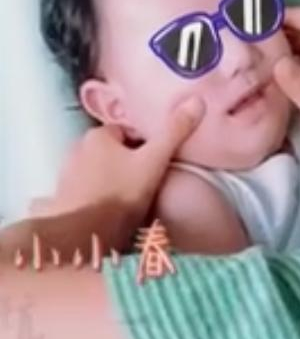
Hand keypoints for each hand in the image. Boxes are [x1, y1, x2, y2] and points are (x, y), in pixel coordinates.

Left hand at [54, 96, 204, 221]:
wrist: (82, 238)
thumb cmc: (119, 195)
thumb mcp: (153, 162)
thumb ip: (174, 132)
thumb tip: (196, 100)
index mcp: (97, 136)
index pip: (126, 131)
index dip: (145, 144)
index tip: (157, 161)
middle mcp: (77, 150)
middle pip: (112, 152)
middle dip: (128, 163)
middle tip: (148, 182)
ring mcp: (67, 176)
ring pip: (100, 172)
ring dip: (114, 181)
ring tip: (133, 200)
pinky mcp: (63, 200)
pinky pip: (88, 192)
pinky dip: (99, 198)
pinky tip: (112, 214)